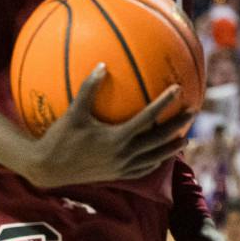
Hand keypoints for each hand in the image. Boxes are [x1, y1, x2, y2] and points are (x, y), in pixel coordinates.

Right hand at [26, 65, 189, 188]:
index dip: (164, 103)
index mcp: (116, 138)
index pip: (147, 118)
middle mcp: (123, 154)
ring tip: (185, 139)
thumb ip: (88, 88)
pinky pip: (142, 170)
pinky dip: (154, 163)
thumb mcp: (73, 112)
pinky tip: (160, 157)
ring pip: (154, 158)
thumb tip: (102, 64)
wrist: (47, 169)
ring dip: (171, 148)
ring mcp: (121, 167)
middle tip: (193, 112)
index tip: (178, 89)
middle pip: (158, 140)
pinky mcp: (116, 176)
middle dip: (177, 126)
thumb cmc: (59, 138)